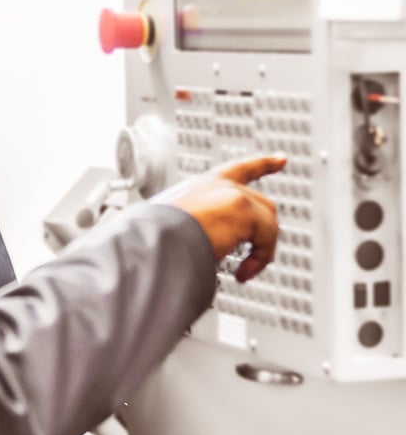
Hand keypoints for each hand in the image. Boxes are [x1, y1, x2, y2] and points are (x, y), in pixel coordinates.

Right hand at [155, 154, 284, 281]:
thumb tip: (201, 251)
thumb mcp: (176, 226)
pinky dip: (259, 260)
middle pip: (262, 204)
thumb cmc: (154, 237)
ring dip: (260, 251)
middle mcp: (221, 185)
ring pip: (268, 222)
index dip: (264, 163)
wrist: (153, 239)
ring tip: (243, 272)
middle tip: (256, 258)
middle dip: (266, 231)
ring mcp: (234, 195)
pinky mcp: (244, 209)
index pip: (240, 169)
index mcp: (203, 185)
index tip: (281, 159)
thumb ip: (196, 229)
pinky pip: (267, 238)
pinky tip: (242, 275)